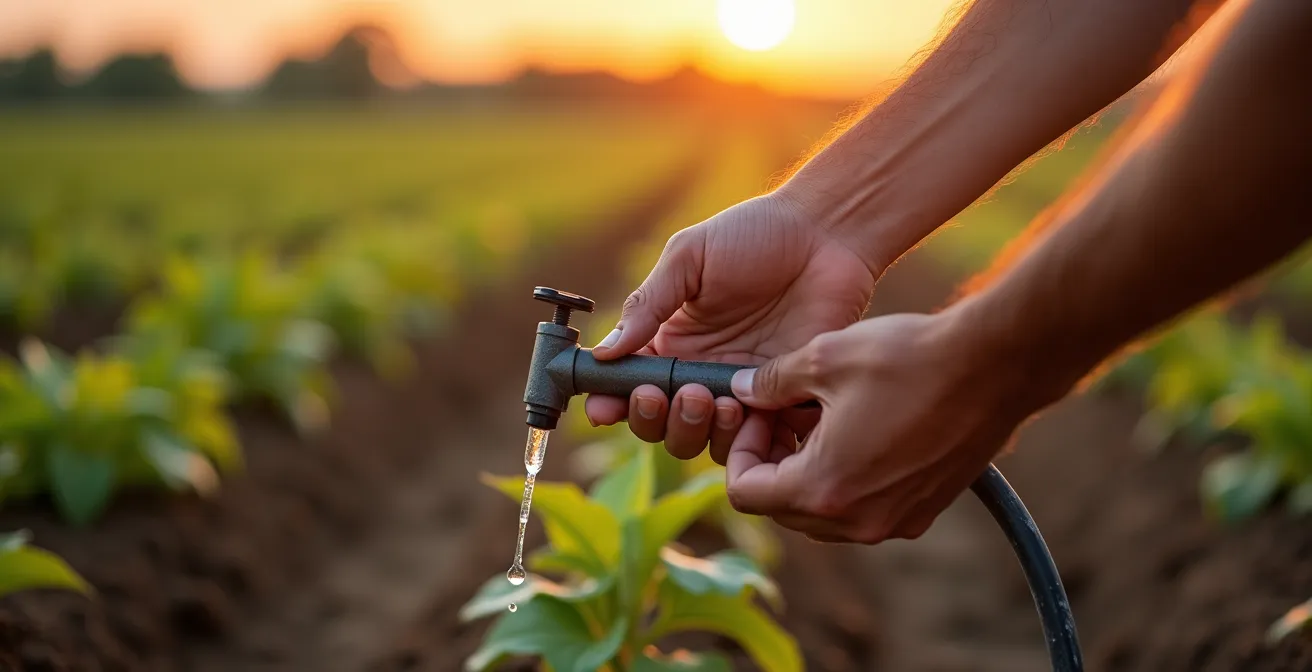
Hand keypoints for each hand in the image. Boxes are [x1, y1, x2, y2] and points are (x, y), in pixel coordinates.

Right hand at [584, 193, 876, 462]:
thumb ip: (647, 305)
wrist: (827, 234)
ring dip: (698, 430)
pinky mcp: (785, 400)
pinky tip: (750, 411)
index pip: (629, 387)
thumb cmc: (755, 233)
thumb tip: (602, 354)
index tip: (604, 406)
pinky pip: (759, 441)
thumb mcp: (689, 257)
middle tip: (669, 394)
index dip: (612, 403)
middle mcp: (701, 374)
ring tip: (715, 399)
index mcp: (672, 343)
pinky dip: (747, 440)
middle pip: (662, 426)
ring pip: (705, 441)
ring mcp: (744, 391)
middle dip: (657, 420)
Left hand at [723, 309, 1070, 542]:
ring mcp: (894, 521)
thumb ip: (771, 381)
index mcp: (823, 489)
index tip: (758, 414)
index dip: (739, 451)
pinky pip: (864, 509)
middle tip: (783, 414)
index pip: (746, 494)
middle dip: (772, 463)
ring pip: (823, 514)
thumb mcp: (823, 357)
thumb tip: (742, 390)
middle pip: (782, 510)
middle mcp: (857, 521)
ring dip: (808, 472)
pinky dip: (849, 479)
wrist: (996, 365)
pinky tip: (861, 428)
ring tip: (822, 419)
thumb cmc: (908, 358)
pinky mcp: (924, 511)